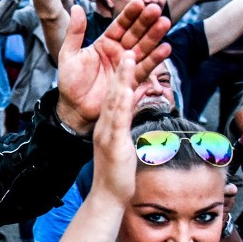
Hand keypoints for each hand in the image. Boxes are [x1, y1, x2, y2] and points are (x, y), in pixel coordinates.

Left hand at [55, 1, 171, 133]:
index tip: (139, 2)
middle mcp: (119, 51)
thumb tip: (78, 7)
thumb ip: (75, 32)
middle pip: (135, 33)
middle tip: (156, 9)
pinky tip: (165, 48)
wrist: (74, 108)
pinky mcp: (131, 80)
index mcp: (105, 42)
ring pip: (143, 48)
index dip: (129, 14)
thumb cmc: (70, 81)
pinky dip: (155, 59)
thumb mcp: (69, 54)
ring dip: (154, 36)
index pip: (120, 25)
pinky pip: (144, 68)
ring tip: (165, 23)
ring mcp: (126, 66)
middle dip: (146, 21)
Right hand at [88, 53, 137, 205]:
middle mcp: (105, 126)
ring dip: (121, 78)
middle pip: (113, 92)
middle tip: (128, 45)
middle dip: (121, 68)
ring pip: (115, 101)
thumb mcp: (124, 143)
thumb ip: (128, 124)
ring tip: (128, 58)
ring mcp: (107, 134)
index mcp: (108, 125)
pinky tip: (127, 90)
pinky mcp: (113, 145)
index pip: (116, 95)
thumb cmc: (117, 173)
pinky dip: (123, 104)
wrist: (107, 196)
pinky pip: (118, 121)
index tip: (129, 54)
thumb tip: (137, 110)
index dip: (122, 74)